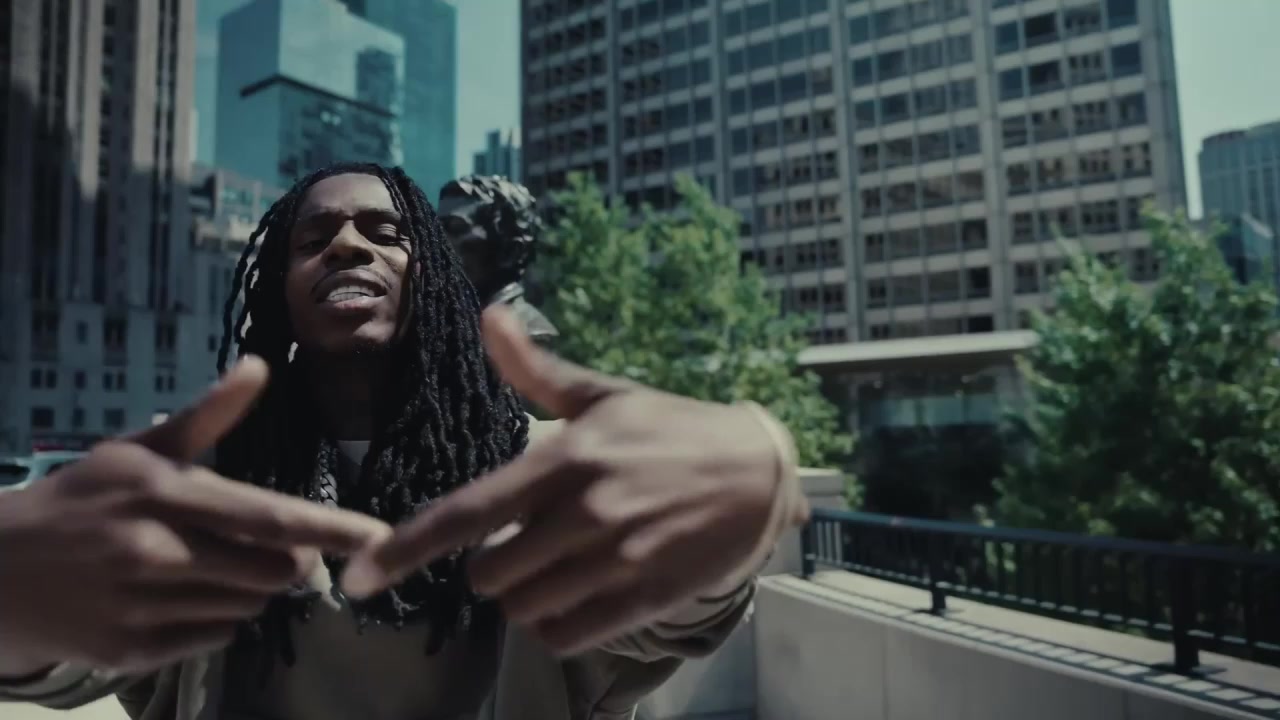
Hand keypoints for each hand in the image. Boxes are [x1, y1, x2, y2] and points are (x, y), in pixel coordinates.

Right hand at [0, 358, 390, 675]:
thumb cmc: (80, 501)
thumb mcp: (137, 450)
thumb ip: (208, 417)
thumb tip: (259, 366)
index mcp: (165, 495)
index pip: (268, 517)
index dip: (331, 529)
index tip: (380, 537)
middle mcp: (157, 553)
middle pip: (275, 570)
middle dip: (288, 558)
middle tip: (262, 544)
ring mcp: (142, 608)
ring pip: (251, 607)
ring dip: (250, 589)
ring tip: (207, 566)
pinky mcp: (131, 654)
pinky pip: (217, 639)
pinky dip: (217, 619)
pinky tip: (179, 597)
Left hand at [342, 308, 805, 655]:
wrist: (758, 471)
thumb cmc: (671, 429)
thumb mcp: (605, 395)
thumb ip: (537, 369)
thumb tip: (490, 314)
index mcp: (565, 458)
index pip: (466, 512)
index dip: (403, 549)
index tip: (357, 578)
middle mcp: (586, 511)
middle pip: (490, 575)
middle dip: (496, 565)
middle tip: (530, 541)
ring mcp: (619, 558)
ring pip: (527, 609)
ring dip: (529, 596)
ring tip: (561, 565)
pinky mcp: (649, 595)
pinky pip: (570, 634)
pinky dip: (560, 624)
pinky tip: (580, 594)